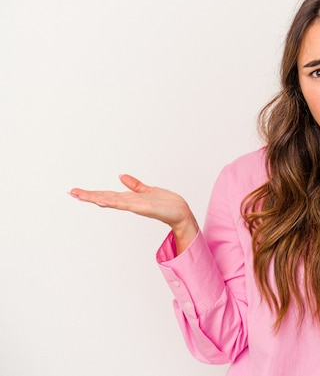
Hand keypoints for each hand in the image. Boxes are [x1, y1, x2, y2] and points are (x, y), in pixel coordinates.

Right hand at [69, 174, 198, 252]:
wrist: (181, 212)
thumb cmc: (167, 203)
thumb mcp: (148, 190)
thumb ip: (134, 185)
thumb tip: (121, 176)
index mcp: (130, 199)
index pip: (107, 195)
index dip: (92, 193)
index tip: (76, 191)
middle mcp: (130, 203)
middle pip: (106, 198)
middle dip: (89, 196)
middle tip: (71, 193)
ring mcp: (136, 206)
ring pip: (113, 201)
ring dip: (97, 198)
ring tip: (81, 196)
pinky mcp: (144, 207)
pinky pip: (127, 204)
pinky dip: (116, 202)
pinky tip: (104, 201)